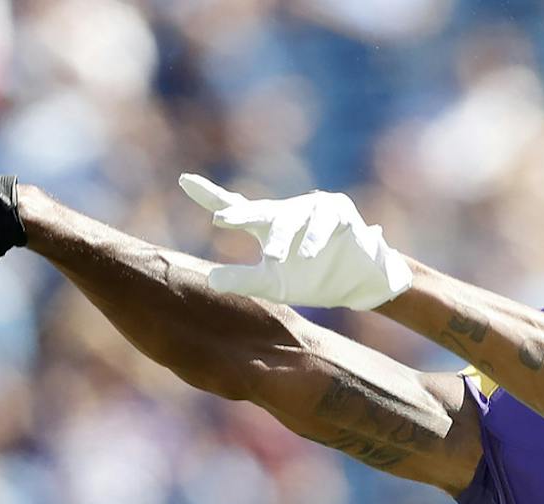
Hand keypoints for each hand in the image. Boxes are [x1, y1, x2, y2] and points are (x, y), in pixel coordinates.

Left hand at [180, 174, 412, 309]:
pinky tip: (310, 254)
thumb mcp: (275, 284)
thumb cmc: (314, 279)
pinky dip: (316, 238)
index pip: (234, 206)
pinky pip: (325, 221)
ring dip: (283, 238)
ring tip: (276, 258)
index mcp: (267, 225)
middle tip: (221, 220)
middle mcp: (286, 212)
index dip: (209, 194)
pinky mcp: (340, 212)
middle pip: (259, 209)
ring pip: (292, 218)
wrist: (360, 283)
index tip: (183, 180)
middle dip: (241, 214)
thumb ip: (244, 280)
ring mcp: (313, 209)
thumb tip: (209, 281)